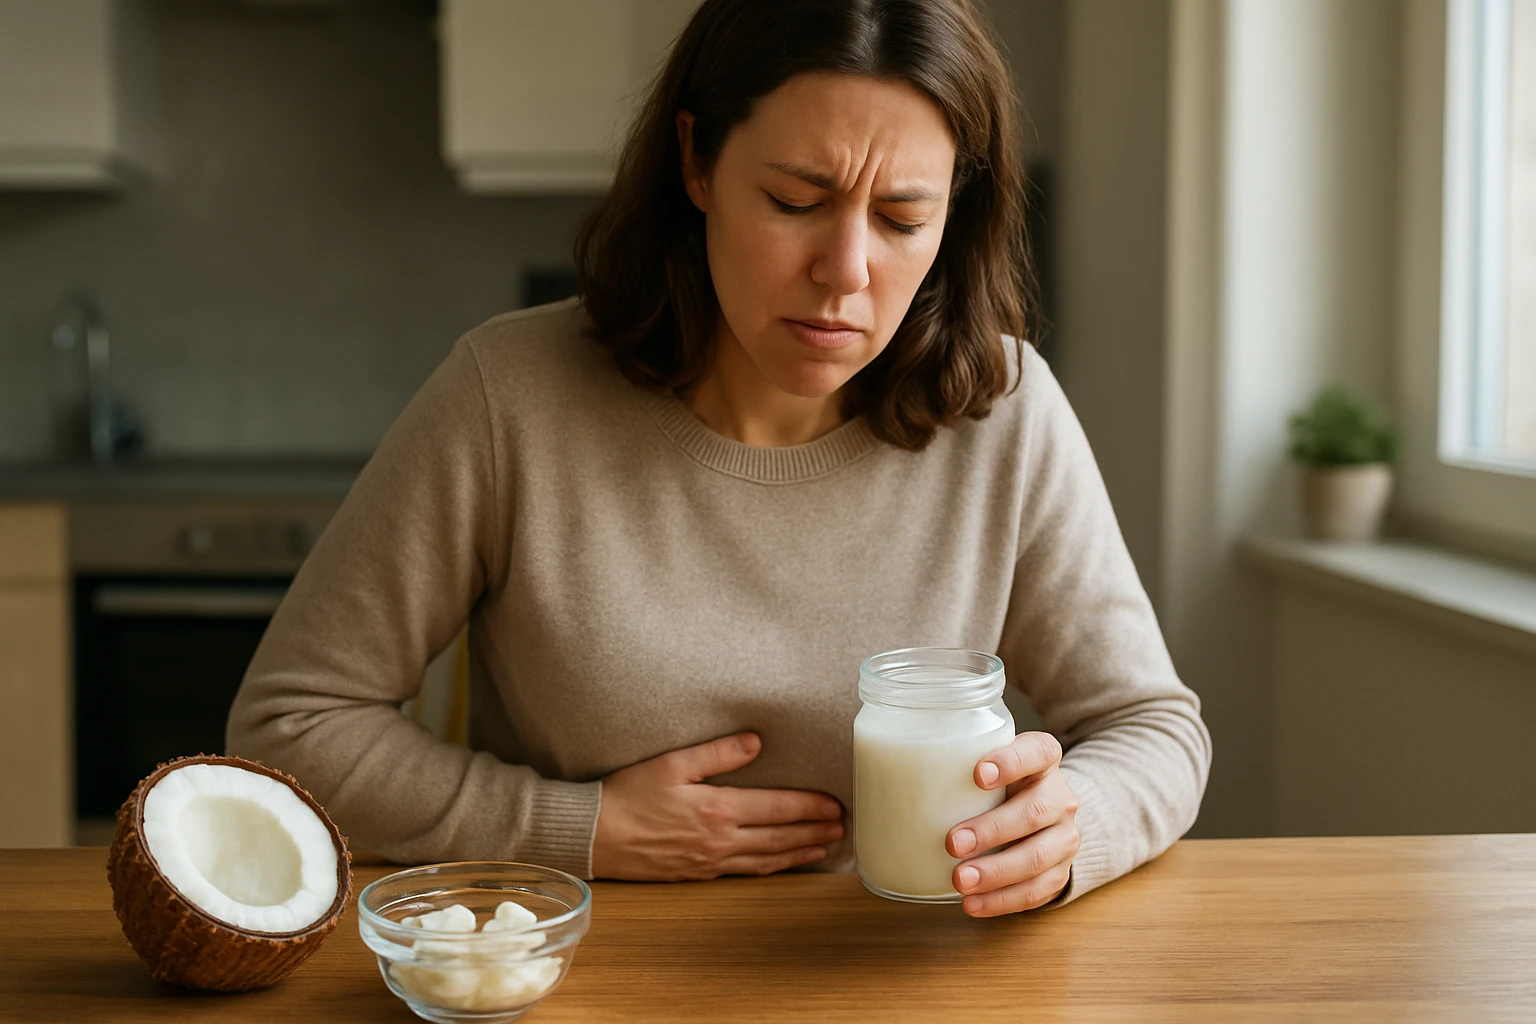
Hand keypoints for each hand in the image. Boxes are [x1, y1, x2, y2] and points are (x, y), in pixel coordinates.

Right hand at [591, 732, 845, 880]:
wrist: (594, 835)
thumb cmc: (628, 794)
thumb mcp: (672, 763)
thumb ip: (718, 752)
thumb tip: (757, 742)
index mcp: (718, 808)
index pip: (777, 807)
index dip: (810, 807)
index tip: (835, 805)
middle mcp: (720, 839)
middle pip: (780, 837)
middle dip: (815, 831)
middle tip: (844, 828)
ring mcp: (710, 861)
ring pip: (767, 859)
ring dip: (800, 853)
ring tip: (826, 847)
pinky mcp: (698, 874)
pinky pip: (744, 872)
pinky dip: (771, 868)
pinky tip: (782, 864)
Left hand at [946, 731, 1079, 917]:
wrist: (1042, 819)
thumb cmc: (998, 787)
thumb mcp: (985, 765)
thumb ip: (952, 764)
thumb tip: (876, 774)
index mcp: (1042, 761)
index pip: (1039, 751)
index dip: (1012, 761)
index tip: (977, 774)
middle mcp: (1060, 796)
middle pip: (1036, 811)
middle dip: (992, 829)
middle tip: (953, 843)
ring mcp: (1064, 837)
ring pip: (1038, 856)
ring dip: (996, 872)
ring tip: (959, 881)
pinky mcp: (1060, 872)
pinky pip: (1036, 891)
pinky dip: (1002, 900)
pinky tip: (972, 903)